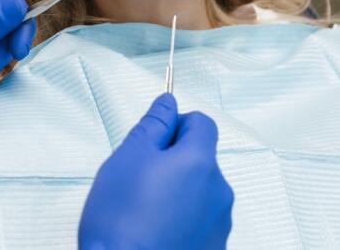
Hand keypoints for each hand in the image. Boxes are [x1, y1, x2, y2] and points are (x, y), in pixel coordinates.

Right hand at [79, 94, 233, 249]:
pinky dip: (180, 220)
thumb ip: (153, 124)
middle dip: (173, 161)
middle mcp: (218, 193)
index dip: (175, 124)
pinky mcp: (212, 249)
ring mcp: (218, 225)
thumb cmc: (120, 222)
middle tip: (138, 177)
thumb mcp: (128, 157)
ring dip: (176, 192)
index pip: (201, 123)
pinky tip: (152, 231)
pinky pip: (198, 222)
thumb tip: (167, 103)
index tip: (153, 138)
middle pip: (200, 159)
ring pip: (198, 192)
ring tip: (142, 210)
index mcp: (200, 163)